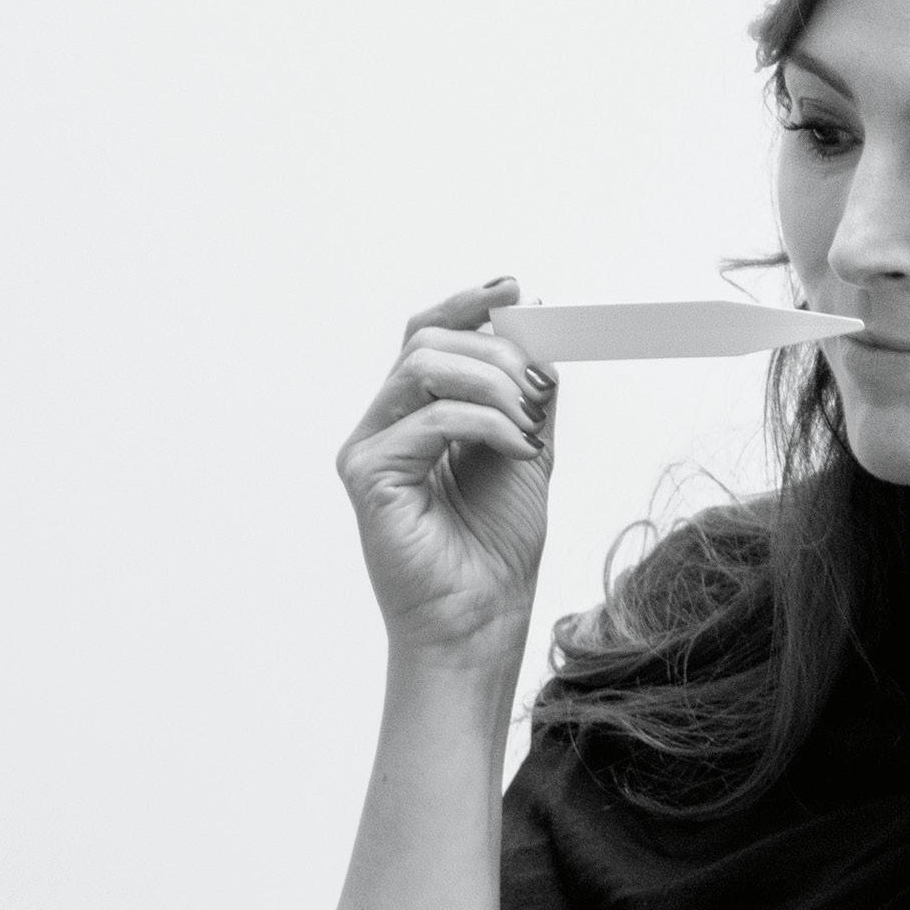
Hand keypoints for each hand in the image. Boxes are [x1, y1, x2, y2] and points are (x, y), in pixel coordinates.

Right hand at [336, 276, 558, 667]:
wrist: (482, 619)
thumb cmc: (497, 548)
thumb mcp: (528, 451)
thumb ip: (528, 393)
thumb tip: (537, 323)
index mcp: (418, 415)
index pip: (429, 336)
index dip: (468, 306)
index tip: (515, 289)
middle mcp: (386, 425)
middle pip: (428, 342)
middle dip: (497, 351)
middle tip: (541, 388)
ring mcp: (371, 448)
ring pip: (423, 367)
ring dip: (493, 382)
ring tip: (531, 424)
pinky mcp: (368, 475)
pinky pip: (430, 417)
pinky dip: (487, 422)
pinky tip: (523, 448)